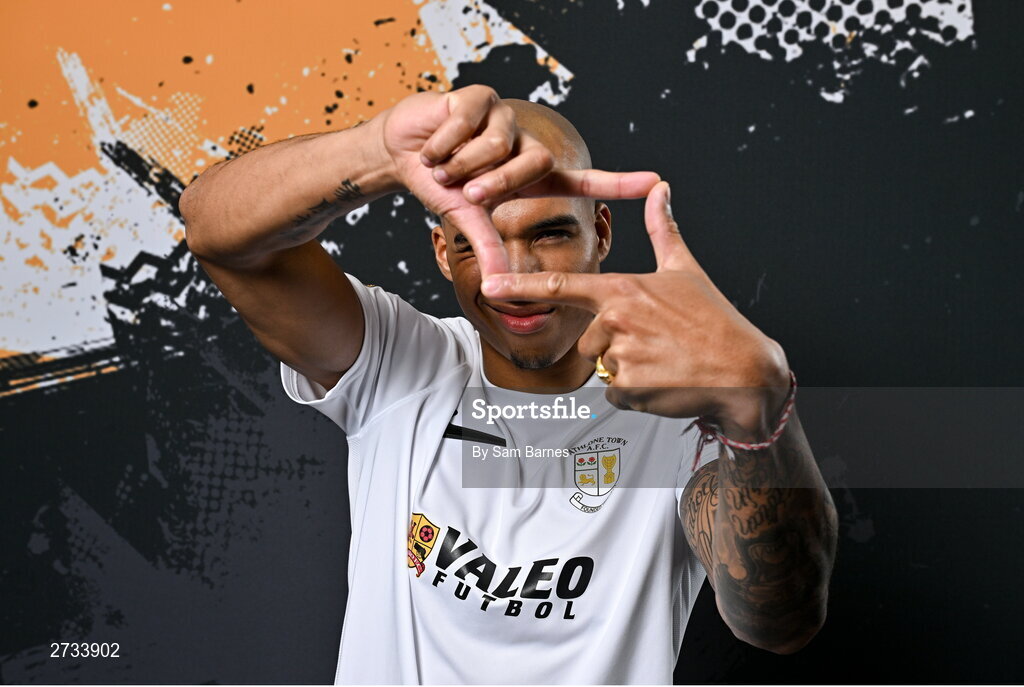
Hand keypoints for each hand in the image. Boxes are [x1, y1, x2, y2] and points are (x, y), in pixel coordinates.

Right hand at [377, 85, 660, 276]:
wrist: (404, 153)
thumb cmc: (444, 186)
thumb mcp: (467, 219)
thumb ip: (490, 248)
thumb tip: (502, 286)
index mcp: (532, 176)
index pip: (584, 180)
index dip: (620, 183)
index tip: (657, 183)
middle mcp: (526, 143)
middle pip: (536, 162)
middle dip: (498, 182)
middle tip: (469, 192)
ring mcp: (506, 116)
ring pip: (497, 144)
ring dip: (462, 163)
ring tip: (443, 166)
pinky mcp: (480, 96)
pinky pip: (466, 124)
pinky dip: (443, 143)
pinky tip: (434, 146)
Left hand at [480, 181, 790, 439]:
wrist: (744, 370)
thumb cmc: (714, 319)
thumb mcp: (686, 270)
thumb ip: (663, 230)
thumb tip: (661, 189)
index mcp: (623, 291)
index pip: (561, 287)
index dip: (520, 285)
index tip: (489, 283)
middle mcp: (616, 321)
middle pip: (588, 341)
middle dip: (615, 347)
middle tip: (656, 344)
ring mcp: (621, 356)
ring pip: (603, 368)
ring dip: (627, 371)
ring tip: (663, 361)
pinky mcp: (629, 389)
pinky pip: (616, 394)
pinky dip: (637, 393)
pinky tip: (664, 381)